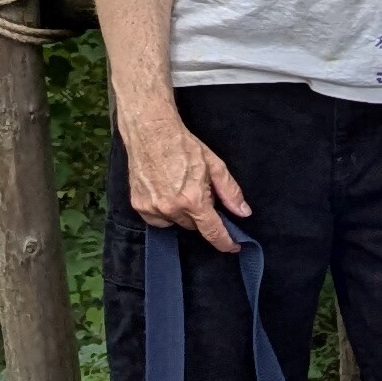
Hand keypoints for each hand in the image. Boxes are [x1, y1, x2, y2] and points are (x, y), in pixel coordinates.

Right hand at [122, 111, 251, 252]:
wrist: (151, 133)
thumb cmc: (184, 146)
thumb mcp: (215, 166)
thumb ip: (230, 192)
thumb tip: (243, 212)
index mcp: (193, 199)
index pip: (212, 231)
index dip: (225, 241)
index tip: (233, 247)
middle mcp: (171, 208)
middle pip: (193, 226)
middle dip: (201, 215)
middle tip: (200, 194)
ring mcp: (152, 208)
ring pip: (175, 223)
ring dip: (182, 214)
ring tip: (180, 189)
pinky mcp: (138, 206)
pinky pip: (158, 220)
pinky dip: (165, 212)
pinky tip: (166, 194)